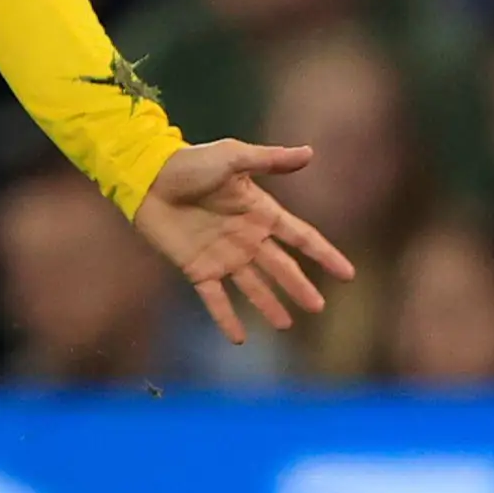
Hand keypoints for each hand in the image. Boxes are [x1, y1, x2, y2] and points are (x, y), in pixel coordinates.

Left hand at [131, 139, 357, 344]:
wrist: (145, 177)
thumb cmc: (188, 163)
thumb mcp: (232, 157)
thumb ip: (269, 160)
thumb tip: (310, 153)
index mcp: (259, 212)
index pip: (301, 237)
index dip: (324, 255)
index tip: (348, 274)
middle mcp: (245, 238)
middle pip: (280, 267)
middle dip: (299, 287)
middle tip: (319, 308)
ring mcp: (222, 255)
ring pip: (253, 286)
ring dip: (269, 305)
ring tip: (286, 325)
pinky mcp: (197, 268)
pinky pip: (215, 298)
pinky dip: (226, 318)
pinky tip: (238, 339)